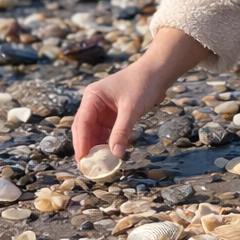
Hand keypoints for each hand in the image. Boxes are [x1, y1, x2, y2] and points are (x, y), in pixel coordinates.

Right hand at [71, 27, 212, 161]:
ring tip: (101, 164)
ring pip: (94, 132)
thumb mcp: (131, 109)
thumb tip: (115, 154)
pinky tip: (113, 154)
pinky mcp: (112, 114)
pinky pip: (106, 132)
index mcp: (92, 97)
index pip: (82, 123)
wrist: (158, 72)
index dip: (81, 143)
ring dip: (97, 147)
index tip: (83, 160)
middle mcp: (94, 103)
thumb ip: (122, 131)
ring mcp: (102, 109)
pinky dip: (108, 143)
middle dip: (86, 147)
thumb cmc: (143, 84)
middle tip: (89, 167)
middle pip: (84, 129)